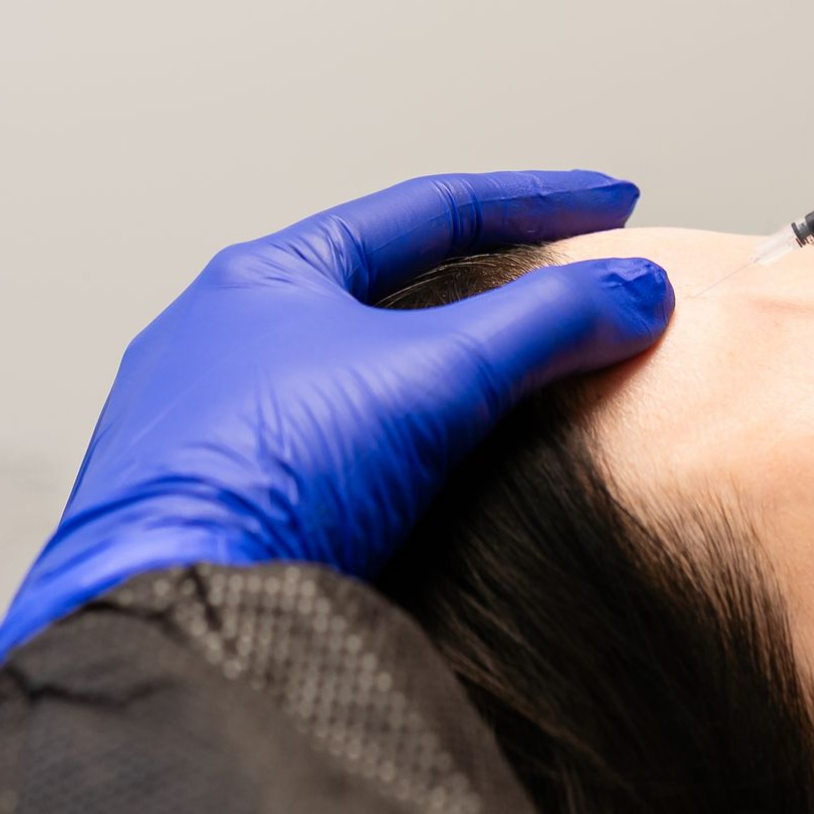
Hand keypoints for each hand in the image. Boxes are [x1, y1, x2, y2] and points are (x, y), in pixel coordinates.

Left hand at [0, 171, 670, 694]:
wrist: (172, 613)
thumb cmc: (273, 475)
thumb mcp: (438, 377)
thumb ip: (549, 323)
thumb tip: (641, 290)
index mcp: (266, 277)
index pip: (431, 212)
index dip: (538, 201)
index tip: (613, 202)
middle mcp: (222, 339)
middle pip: (389, 289)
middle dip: (488, 284)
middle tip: (571, 287)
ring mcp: (208, 427)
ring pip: (352, 375)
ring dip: (440, 369)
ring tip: (515, 381)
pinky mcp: (213, 509)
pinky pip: (327, 453)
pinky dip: (397, 444)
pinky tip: (431, 480)